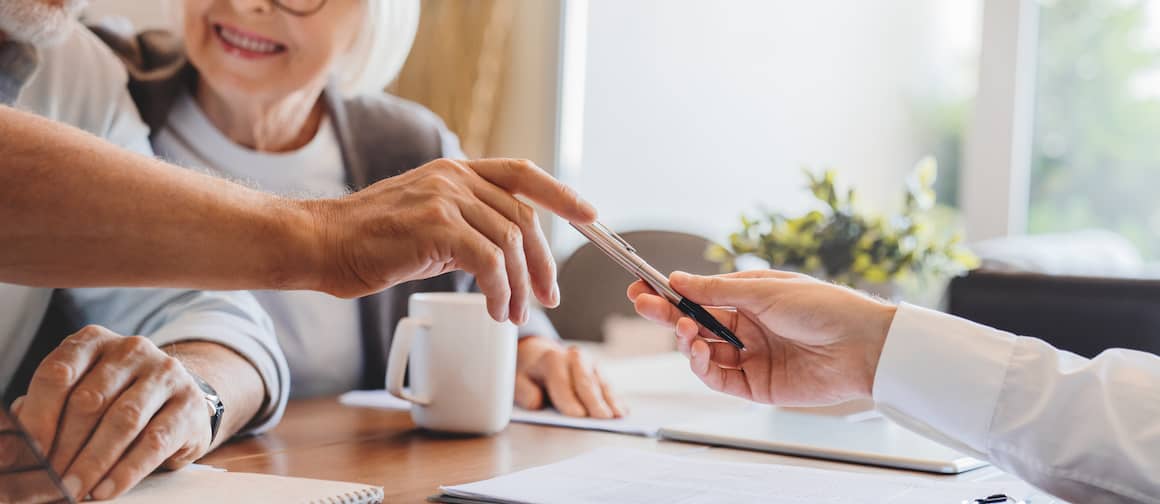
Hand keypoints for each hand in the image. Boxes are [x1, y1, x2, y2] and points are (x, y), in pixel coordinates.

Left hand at [15, 326, 212, 500]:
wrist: (178, 401)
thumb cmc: (115, 401)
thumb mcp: (79, 395)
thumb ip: (45, 412)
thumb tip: (8, 449)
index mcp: (94, 342)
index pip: (58, 374)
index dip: (38, 418)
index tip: (28, 455)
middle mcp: (132, 349)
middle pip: (89, 401)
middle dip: (64, 448)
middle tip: (50, 481)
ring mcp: (165, 373)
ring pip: (123, 420)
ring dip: (93, 462)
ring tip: (75, 490)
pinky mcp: (189, 404)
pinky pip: (155, 441)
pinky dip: (126, 470)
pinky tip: (107, 490)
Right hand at [306, 158, 595, 322]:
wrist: (320, 243)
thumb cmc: (369, 241)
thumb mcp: (427, 220)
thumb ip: (466, 223)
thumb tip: (507, 253)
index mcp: (456, 170)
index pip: (522, 173)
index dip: (560, 193)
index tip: (589, 216)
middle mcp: (454, 177)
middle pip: (523, 218)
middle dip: (542, 264)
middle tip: (545, 299)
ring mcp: (445, 198)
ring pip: (510, 244)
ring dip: (519, 287)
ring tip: (513, 315)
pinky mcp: (435, 227)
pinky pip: (489, 262)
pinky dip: (500, 291)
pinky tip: (495, 310)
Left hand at [514, 337, 624, 418]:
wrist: (538, 356)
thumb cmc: (529, 373)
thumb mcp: (516, 381)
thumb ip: (525, 392)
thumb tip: (538, 403)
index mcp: (551, 359)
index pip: (562, 382)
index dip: (569, 400)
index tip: (577, 416)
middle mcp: (574, 357)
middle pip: (586, 382)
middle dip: (594, 402)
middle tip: (602, 419)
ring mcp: (590, 363)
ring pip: (601, 384)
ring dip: (610, 401)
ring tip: (619, 416)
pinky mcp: (599, 371)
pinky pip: (609, 386)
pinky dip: (616, 399)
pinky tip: (623, 410)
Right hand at [627, 270, 896, 405]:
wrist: (862, 345)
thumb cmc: (822, 307)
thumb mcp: (764, 290)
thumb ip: (717, 289)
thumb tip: (678, 279)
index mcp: (749, 298)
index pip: (700, 295)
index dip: (670, 293)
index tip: (642, 286)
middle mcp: (747, 327)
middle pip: (695, 323)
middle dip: (668, 314)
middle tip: (644, 305)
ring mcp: (750, 357)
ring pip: (702, 352)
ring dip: (686, 340)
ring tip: (686, 330)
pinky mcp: (756, 385)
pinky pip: (719, 378)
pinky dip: (703, 366)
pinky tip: (700, 351)